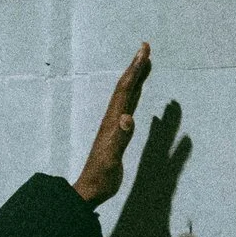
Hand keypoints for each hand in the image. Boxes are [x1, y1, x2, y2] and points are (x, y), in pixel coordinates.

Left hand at [72, 43, 151, 208]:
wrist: (90, 189)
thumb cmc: (101, 177)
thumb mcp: (111, 159)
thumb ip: (120, 138)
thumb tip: (128, 118)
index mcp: (113, 121)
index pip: (125, 90)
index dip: (135, 70)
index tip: (144, 51)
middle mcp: (113, 119)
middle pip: (125, 87)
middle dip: (135, 66)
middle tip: (145, 47)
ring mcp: (114, 125)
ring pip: (127, 95)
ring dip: (136, 78)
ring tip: (144, 63)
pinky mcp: (117, 133)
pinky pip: (128, 107)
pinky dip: (135, 95)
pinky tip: (138, 93)